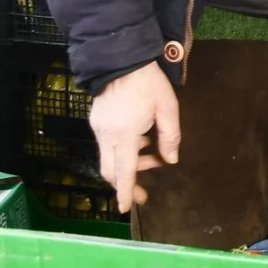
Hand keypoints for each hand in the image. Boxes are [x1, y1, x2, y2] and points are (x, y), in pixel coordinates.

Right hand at [89, 62, 180, 212]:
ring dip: (129, 165)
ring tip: (152, 156)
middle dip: (127, 184)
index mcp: (124, 134)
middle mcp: (106, 135)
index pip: (124, 171)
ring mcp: (98, 128)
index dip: (126, 192)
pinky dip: (123, 151)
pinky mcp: (97, 121)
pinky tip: (140, 141)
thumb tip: (170, 160)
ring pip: (109, 159)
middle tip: (144, 193)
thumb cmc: (148, 82)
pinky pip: (108, 145)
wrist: (122, 59)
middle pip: (111, 170)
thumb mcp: (167, 108)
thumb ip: (170, 136)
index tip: (126, 208)